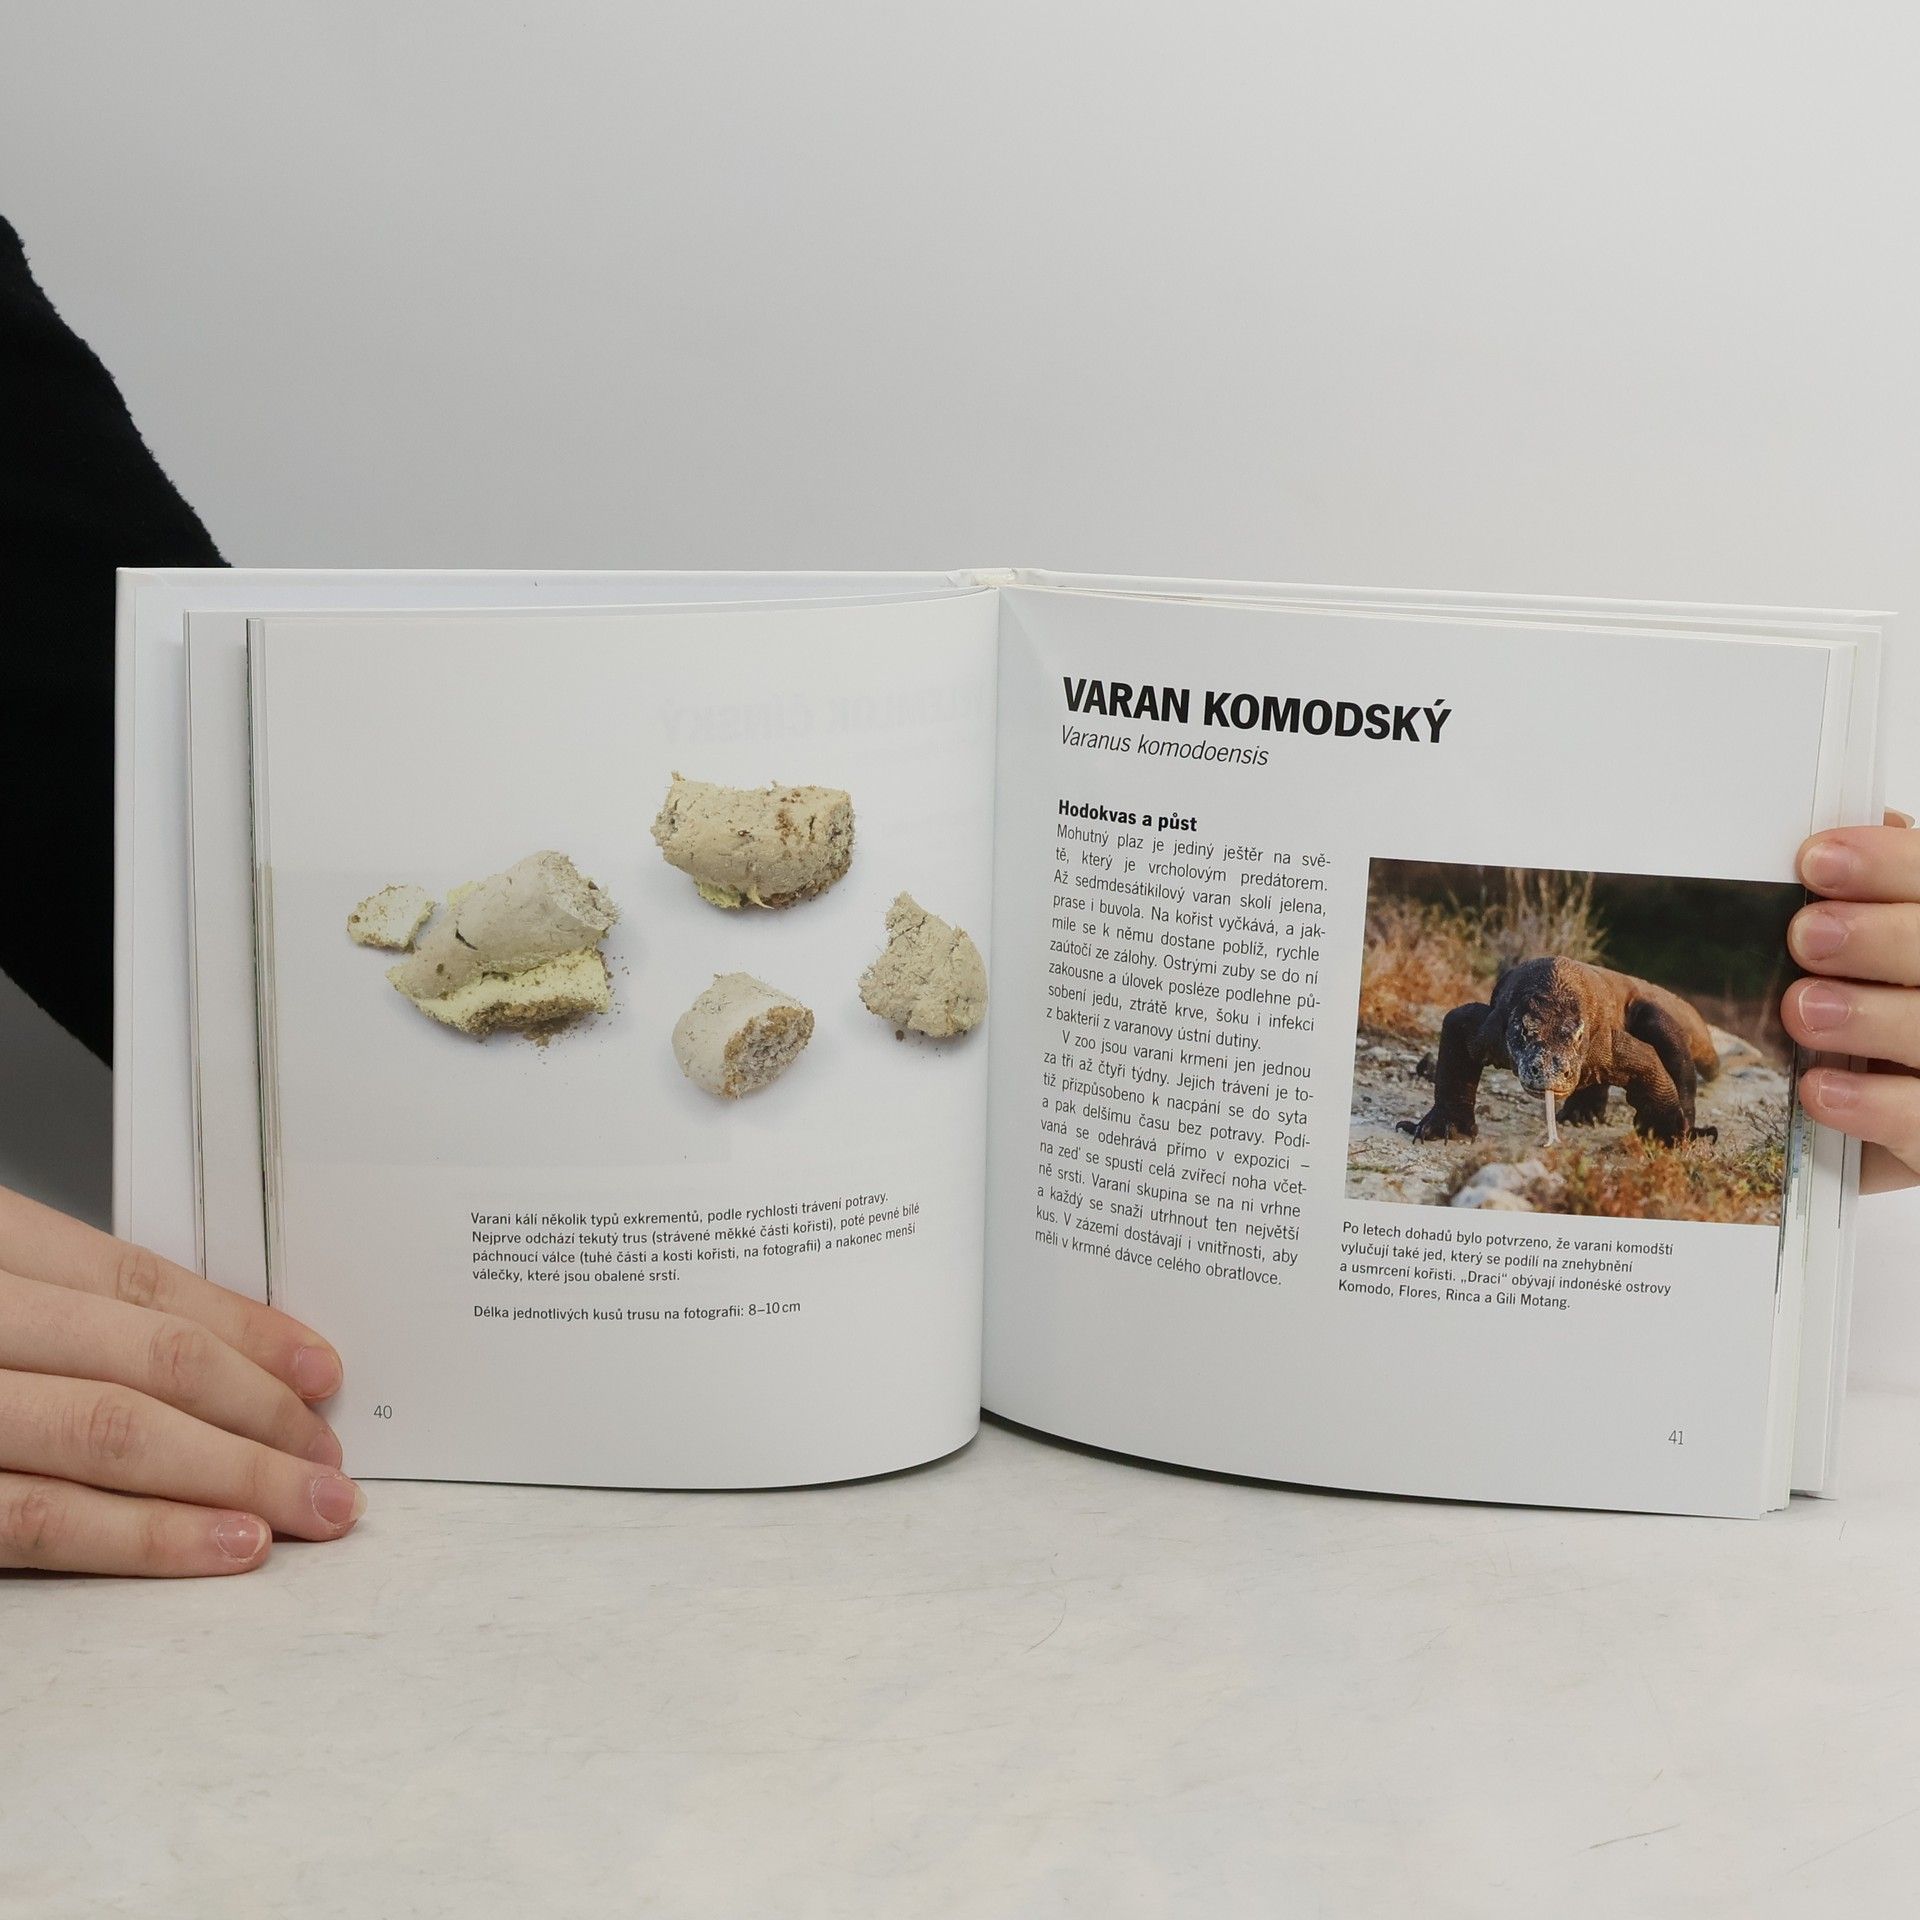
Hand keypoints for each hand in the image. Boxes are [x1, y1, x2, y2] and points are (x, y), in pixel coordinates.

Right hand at [0, 1185, 358, 1575]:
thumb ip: (75, 1319)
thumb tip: (222, 1358)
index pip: (137, 1283)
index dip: (244, 1329)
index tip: (321, 1370)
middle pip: (148, 1360)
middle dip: (261, 1412)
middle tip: (331, 1458)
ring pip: (116, 1434)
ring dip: (235, 1475)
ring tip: (313, 1506)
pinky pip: (46, 1519)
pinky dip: (149, 1535)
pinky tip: (230, 1544)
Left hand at [1783, 809, 1919, 1194]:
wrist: (1898, 1123)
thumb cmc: (1887, 1024)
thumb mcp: (1877, 959)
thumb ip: (1878, 900)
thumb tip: (1840, 843)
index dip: (1892, 864)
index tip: (1816, 859)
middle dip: (1881, 938)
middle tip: (1807, 935)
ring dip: (1873, 1017)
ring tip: (1804, 1010)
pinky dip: (1875, 1106)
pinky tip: (1820, 1090)